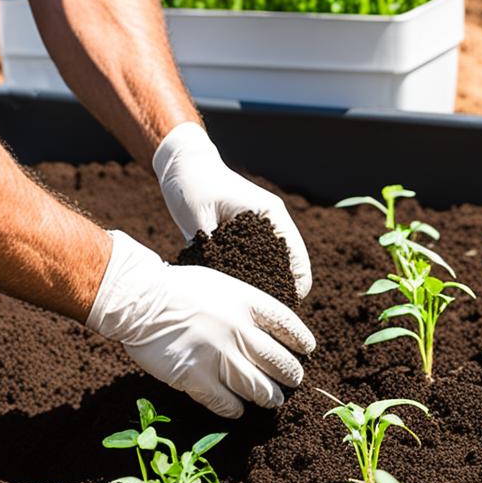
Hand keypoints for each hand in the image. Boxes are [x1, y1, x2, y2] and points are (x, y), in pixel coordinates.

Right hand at [87, 231, 315, 417]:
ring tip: (271, 400)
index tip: (306, 351)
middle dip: (290, 376)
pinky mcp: (197, 378)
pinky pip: (226, 403)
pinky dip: (235, 409)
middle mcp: (239, 330)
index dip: (300, 341)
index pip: (288, 325)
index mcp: (246, 302)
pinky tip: (237, 409)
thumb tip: (261, 328)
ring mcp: (219, 356)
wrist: (138, 299)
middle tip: (292, 382)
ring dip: (268, 397)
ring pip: (258, 388)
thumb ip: (243, 305)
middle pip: (278, 362)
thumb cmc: (176, 288)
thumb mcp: (220, 285)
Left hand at [153, 121, 311, 298]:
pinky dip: (250, 280)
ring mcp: (260, 234)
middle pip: (291, 269)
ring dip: (266, 288)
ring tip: (251, 310)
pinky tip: (236, 295)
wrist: (184, 166)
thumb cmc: (193, 185)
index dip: (295, 287)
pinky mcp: (245, 240)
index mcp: (271, 216)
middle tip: (263, 316)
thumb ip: (212, 250)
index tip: (280, 309)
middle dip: (281, 293)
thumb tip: (220, 284)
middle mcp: (272, 225)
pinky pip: (256, 265)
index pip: (298, 259)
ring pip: (274, 270)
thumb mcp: (200, 218)